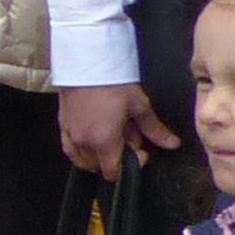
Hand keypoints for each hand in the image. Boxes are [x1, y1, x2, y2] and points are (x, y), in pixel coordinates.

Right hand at [58, 81, 176, 174]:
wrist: (85, 64)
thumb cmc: (111, 84)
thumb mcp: (139, 106)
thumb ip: (154, 130)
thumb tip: (172, 144)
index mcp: (105, 141)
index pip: (114, 171)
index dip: (130, 165)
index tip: (140, 151)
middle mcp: (85, 143)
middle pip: (100, 165)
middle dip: (116, 157)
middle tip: (128, 137)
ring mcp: (71, 135)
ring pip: (84, 159)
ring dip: (98, 155)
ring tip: (110, 137)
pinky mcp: (62, 126)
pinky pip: (69, 150)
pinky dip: (80, 152)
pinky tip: (89, 142)